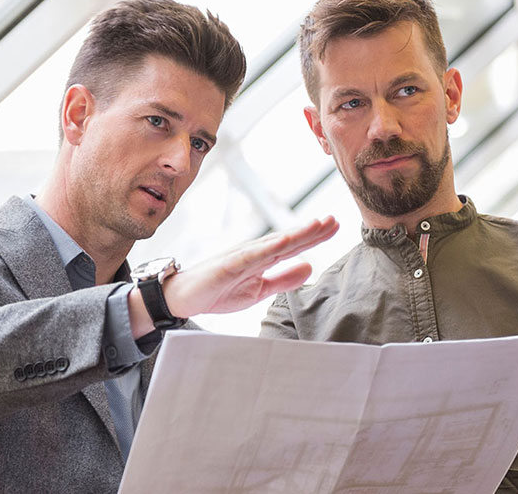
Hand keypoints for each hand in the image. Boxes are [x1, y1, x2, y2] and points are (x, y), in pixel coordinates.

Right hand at [128, 216, 338, 336]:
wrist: (183, 298)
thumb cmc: (218, 290)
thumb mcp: (258, 289)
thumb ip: (284, 280)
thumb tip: (310, 267)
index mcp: (262, 259)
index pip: (293, 246)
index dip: (314, 236)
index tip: (335, 226)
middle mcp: (254, 252)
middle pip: (288, 240)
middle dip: (311, 230)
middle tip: (335, 219)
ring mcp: (241, 257)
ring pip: (273, 244)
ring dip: (295, 234)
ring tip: (317, 225)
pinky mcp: (228, 265)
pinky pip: (251, 256)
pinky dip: (268, 248)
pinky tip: (284, 241)